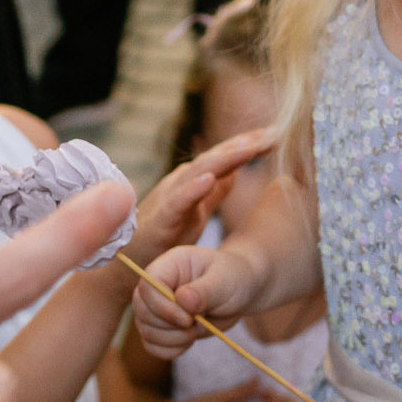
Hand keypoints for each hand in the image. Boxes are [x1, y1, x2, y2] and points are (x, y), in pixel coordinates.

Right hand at [122, 130, 275, 269]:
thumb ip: (212, 194)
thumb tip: (234, 173)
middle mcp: (180, 183)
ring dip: (226, 157)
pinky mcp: (159, 220)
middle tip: (274, 132)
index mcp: (191, 182)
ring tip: (250, 146)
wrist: (123, 269)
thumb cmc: (160, 241)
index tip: (278, 134)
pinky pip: (177, 201)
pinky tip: (211, 178)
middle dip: (245, 144)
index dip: (249, 145)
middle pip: (216, 157)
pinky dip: (194, 188)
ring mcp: (168, 199)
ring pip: (199, 171)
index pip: (224, 158)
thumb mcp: (194, 215)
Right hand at [131, 244, 264, 359]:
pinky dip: (170, 350)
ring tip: (196, 329)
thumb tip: (182, 300)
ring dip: (172, 339)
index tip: (189, 319)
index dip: (163, 307)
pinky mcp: (161, 326)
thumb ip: (204, 290)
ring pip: (145, 330)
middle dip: (169, 326)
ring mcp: (156, 306)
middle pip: (141, 310)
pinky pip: (152, 345)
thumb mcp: (224, 281)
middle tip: (196, 324)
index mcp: (169, 265)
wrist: (240, 291)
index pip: (148, 286)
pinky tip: (189, 341)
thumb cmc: (233, 278)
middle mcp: (157, 285)